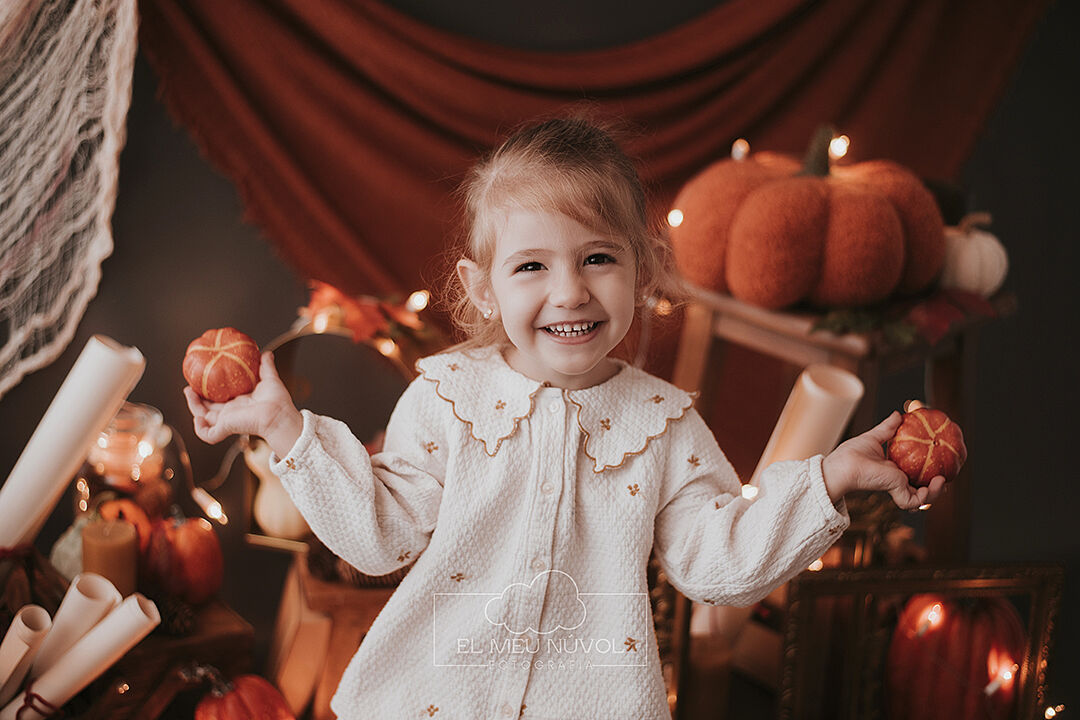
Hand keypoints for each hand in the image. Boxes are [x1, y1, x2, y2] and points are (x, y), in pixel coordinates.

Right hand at [184, 352, 302, 455]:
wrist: (280, 415)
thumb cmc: (278, 401)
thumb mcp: (269, 379)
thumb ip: (266, 367)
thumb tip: (266, 353)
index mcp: (239, 404)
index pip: (219, 399)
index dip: (208, 391)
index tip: (202, 378)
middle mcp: (231, 413)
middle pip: (207, 408)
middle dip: (195, 399)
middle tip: (189, 386)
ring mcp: (227, 422)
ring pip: (203, 418)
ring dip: (193, 406)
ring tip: (188, 392)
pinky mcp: (225, 429)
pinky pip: (206, 434)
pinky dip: (199, 429)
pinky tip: (198, 418)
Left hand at [822, 411, 946, 510]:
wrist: (843, 464)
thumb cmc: (852, 453)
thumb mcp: (875, 437)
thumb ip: (888, 428)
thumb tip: (898, 414)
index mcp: (893, 470)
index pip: (914, 474)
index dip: (928, 471)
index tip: (940, 461)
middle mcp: (897, 481)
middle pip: (921, 488)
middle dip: (936, 486)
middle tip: (945, 475)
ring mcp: (897, 489)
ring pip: (922, 498)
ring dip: (936, 491)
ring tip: (942, 480)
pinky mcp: (897, 493)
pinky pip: (917, 501)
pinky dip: (929, 494)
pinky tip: (937, 482)